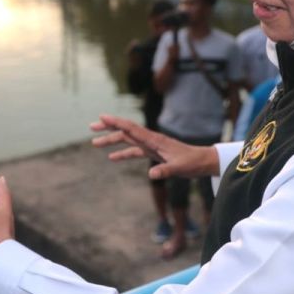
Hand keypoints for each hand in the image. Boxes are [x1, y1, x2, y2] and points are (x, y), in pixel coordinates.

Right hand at [90, 114, 218, 178]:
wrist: (202, 162)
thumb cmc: (192, 163)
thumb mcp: (179, 168)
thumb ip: (165, 171)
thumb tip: (151, 176)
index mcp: (154, 140)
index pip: (132, 128)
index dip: (116, 122)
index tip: (102, 117)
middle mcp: (150, 139)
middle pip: (125, 131)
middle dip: (108, 129)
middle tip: (91, 127)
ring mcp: (151, 145)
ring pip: (127, 140)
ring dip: (111, 140)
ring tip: (95, 142)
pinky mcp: (153, 153)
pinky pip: (134, 151)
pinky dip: (122, 153)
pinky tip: (112, 157)